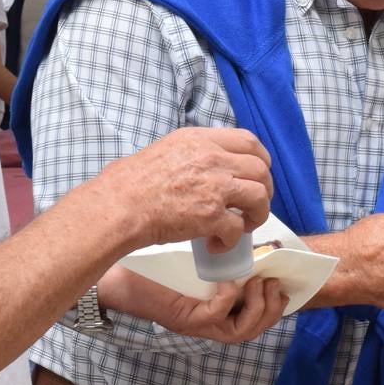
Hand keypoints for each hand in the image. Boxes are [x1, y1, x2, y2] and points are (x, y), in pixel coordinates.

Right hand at [102, 128, 272, 252]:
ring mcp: (214, 186)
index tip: (257, 175)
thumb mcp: (168, 149)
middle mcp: (212, 158)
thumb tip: (214, 165)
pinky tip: (216, 244)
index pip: (249, 141)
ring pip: (259, 198)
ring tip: (241, 226)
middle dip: (264, 191)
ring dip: (256, 215)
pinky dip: (232, 241)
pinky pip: (238, 229)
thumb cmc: (134, 182)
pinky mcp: (210, 215)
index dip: (261, 160)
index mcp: (201, 140)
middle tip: (251, 206)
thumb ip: (196, 152)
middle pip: (261, 170)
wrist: (120, 206)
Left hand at [102, 267, 289, 343]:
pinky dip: (227, 301)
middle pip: (252, 330)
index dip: (274, 307)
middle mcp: (209, 323)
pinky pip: (215, 317)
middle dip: (271, 310)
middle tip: (275, 284)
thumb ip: (222, 257)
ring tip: (259, 284)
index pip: (254, 318)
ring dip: (256, 310)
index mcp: (216, 311)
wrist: (118, 274)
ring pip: (239, 332)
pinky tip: (228, 283)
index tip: (283, 283)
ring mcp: (197, 324)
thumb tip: (250, 238)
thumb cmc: (154, 266)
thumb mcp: (196, 259)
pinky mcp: (184, 319)